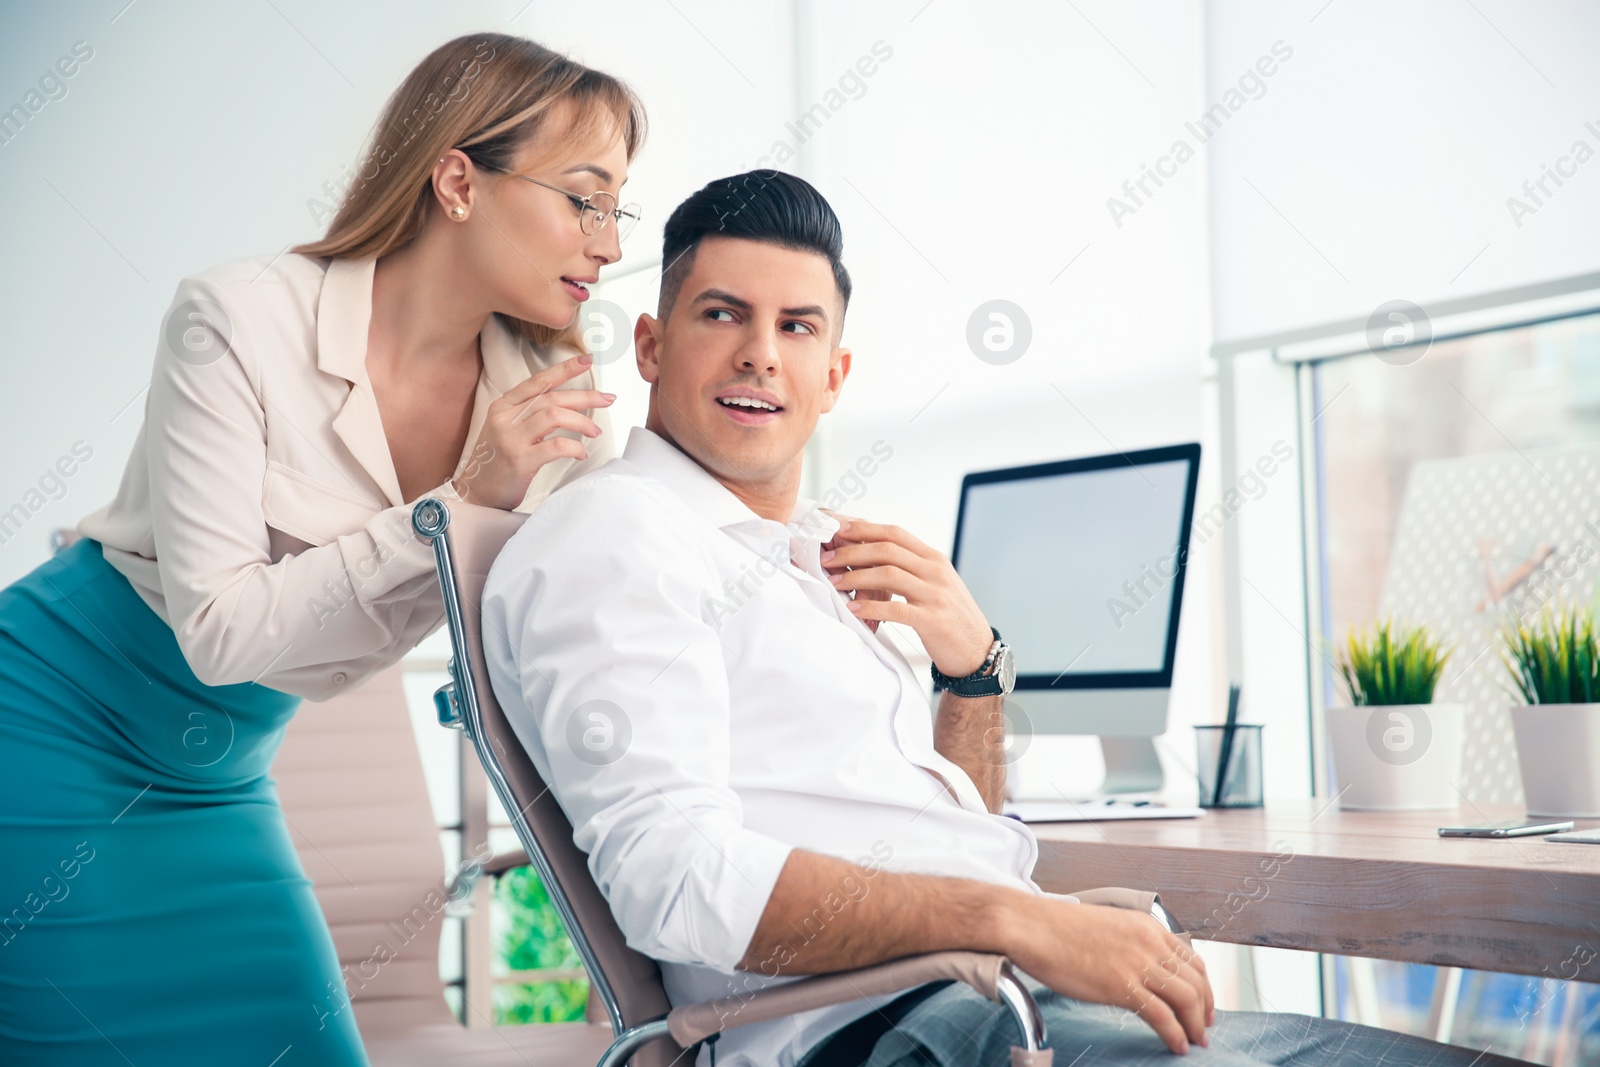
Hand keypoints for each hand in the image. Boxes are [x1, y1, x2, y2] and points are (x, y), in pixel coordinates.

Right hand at [453, 352, 614, 510]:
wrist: (475, 494)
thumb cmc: (498, 462)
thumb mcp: (508, 429)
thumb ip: (530, 414)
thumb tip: (568, 404)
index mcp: (503, 406)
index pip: (538, 381)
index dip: (564, 369)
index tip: (587, 360)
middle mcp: (505, 417)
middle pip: (552, 397)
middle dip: (585, 397)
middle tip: (608, 399)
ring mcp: (511, 438)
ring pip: (554, 416)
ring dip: (582, 422)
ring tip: (595, 431)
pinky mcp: (520, 460)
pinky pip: (555, 446)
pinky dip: (574, 447)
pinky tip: (581, 453)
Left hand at [820, 513, 991, 677]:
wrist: (977, 651)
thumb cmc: (949, 617)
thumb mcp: (935, 584)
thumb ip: (911, 568)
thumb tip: (871, 555)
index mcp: (935, 559)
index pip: (896, 534)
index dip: (865, 529)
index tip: (839, 530)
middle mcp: (936, 572)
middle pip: (888, 550)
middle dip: (853, 551)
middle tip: (827, 558)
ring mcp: (935, 595)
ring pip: (889, 575)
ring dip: (856, 577)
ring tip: (834, 582)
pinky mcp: (932, 620)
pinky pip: (895, 609)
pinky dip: (870, 607)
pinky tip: (853, 609)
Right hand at [1007, 897, 1213, 1055]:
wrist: (1031, 926)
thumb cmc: (1056, 928)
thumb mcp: (1107, 926)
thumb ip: (1130, 944)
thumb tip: (1139, 969)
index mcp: (1147, 926)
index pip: (1192, 959)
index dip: (1204, 987)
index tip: (1203, 1005)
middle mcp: (1149, 942)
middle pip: (1195, 981)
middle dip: (1204, 1010)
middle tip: (1203, 1029)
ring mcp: (1137, 963)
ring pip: (1186, 999)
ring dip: (1195, 1025)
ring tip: (1193, 1041)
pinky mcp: (1122, 985)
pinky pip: (1162, 1016)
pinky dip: (1175, 1035)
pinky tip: (1175, 1046)